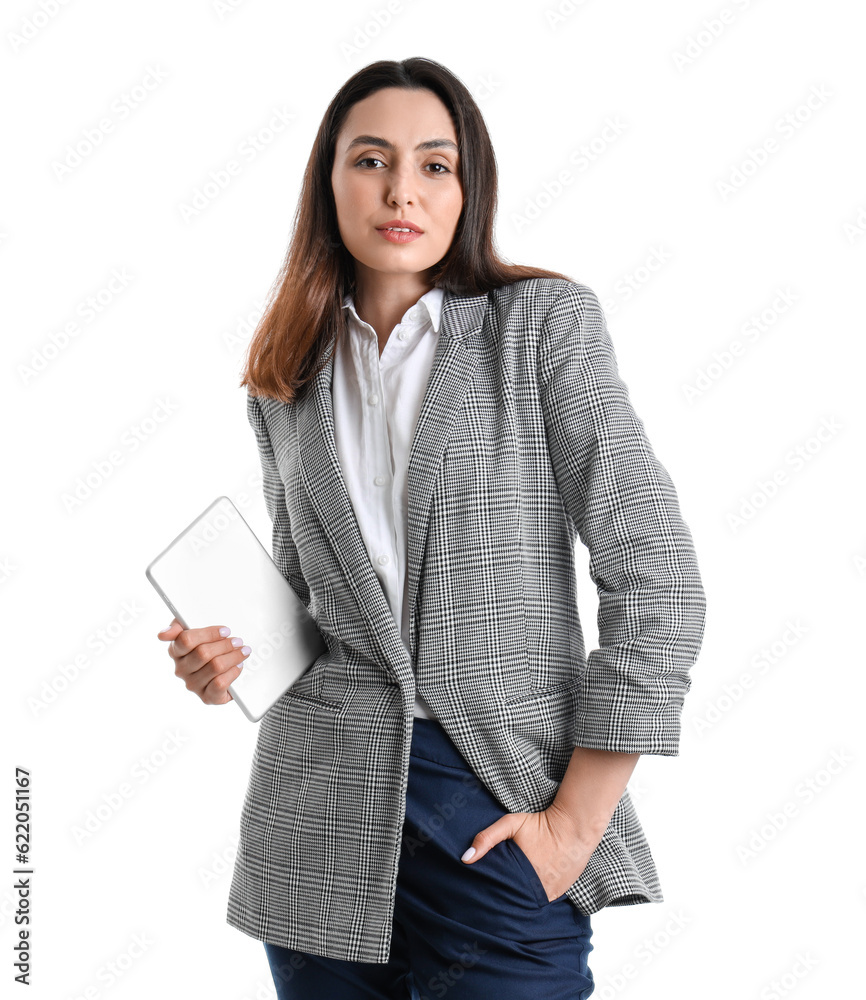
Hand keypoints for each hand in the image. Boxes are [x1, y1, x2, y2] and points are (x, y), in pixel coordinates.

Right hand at [158, 620, 250, 705]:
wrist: (222, 671)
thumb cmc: (207, 647)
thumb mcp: (193, 630)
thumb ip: (179, 626)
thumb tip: (163, 635)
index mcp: (175, 651)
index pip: (186, 640)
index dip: (209, 634)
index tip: (225, 630)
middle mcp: (181, 670)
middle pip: (203, 653)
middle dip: (225, 645)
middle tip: (238, 641)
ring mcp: (193, 685)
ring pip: (215, 666)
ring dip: (233, 657)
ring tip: (243, 651)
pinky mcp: (207, 697)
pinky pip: (220, 683)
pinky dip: (233, 673)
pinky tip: (238, 666)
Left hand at [460, 805, 601, 902]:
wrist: (574, 827)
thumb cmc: (540, 824)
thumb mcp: (511, 824)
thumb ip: (487, 838)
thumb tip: (465, 859)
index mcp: (518, 874)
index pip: (495, 893)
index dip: (486, 894)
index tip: (476, 893)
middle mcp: (533, 889)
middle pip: (509, 901)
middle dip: (499, 900)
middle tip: (487, 899)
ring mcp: (546, 895)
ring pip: (524, 904)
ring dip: (516, 901)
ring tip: (504, 898)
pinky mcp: (556, 895)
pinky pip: (538, 903)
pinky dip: (531, 900)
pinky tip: (522, 895)